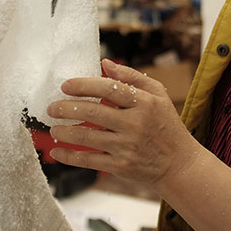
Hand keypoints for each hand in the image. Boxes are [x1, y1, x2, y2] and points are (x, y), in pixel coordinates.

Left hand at [47, 58, 199, 187]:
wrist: (178, 164)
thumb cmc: (166, 125)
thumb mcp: (158, 95)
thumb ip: (132, 77)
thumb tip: (104, 64)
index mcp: (144, 103)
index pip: (109, 88)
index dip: (84, 85)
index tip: (65, 86)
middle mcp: (135, 124)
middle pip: (93, 111)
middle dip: (66, 108)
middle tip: (52, 107)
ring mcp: (127, 147)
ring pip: (87, 137)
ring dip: (64, 131)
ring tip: (53, 127)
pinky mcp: (121, 166)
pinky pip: (89, 160)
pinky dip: (70, 157)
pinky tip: (57, 152)